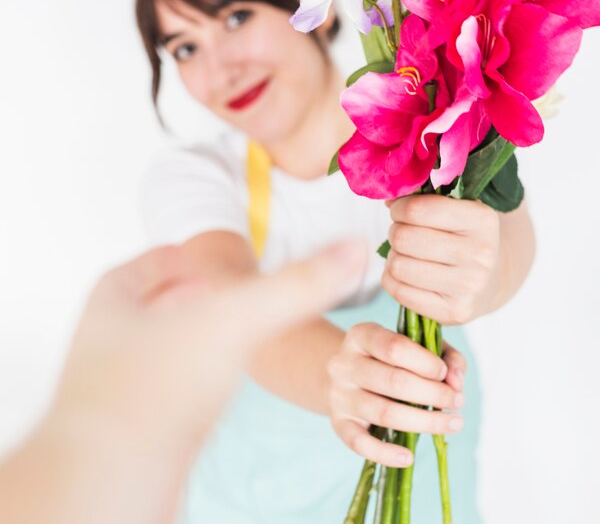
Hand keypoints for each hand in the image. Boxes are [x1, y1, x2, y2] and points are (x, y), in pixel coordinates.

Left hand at [51, 239, 368, 449]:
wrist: (108, 487)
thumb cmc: (160, 387)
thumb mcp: (238, 319)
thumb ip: (299, 284)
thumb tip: (356, 247)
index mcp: (117, 293)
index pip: (161, 257)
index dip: (195, 256)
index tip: (227, 265)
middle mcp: (110, 334)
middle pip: (162, 301)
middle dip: (199, 297)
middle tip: (235, 300)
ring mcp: (116, 380)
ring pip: (167, 345)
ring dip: (199, 338)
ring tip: (232, 341)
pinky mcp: (129, 422)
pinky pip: (168, 385)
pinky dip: (195, 378)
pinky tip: (215, 391)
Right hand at [327, 323, 466, 467]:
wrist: (347, 376)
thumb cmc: (390, 359)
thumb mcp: (414, 345)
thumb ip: (444, 356)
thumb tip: (456, 382)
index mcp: (361, 335)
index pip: (395, 347)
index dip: (426, 363)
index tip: (446, 374)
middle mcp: (344, 364)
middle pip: (393, 381)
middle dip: (434, 393)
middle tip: (458, 401)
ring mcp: (339, 395)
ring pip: (384, 413)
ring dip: (425, 422)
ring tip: (453, 423)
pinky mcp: (339, 423)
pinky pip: (360, 443)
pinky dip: (385, 454)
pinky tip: (409, 457)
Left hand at [382, 195, 500, 324]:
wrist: (490, 282)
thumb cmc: (462, 238)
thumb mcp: (456, 209)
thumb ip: (423, 198)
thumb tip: (388, 198)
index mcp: (482, 220)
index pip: (417, 210)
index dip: (398, 208)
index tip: (400, 210)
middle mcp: (480, 254)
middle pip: (404, 238)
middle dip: (395, 233)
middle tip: (403, 234)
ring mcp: (469, 286)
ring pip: (399, 266)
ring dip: (393, 258)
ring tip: (406, 255)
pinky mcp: (454, 312)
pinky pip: (399, 291)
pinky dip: (393, 280)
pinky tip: (406, 275)